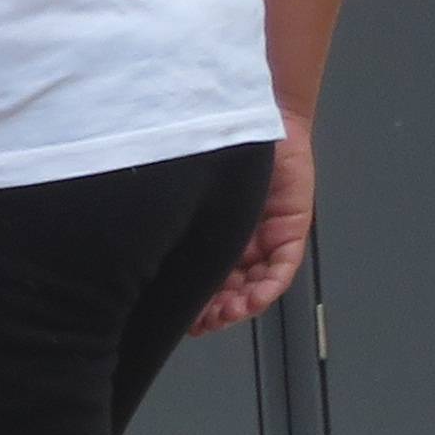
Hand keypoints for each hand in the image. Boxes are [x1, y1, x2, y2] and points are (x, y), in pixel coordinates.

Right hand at [191, 121, 315, 333]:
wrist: (252, 111)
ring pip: (255, 283)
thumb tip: (143, 250)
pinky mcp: (291, 228)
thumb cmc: (213, 142)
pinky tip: (254, 297)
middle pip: (229, 287)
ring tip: (226, 314)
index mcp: (211, 233)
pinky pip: (283, 267)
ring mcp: (266, 236)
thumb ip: (178, 221)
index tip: (183, 321)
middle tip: (203, 323)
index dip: (196, 304)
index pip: (204, 278)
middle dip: (217, 311)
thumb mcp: (188, 188)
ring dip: (242, 305)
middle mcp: (238, 239)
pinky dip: (268, 286)